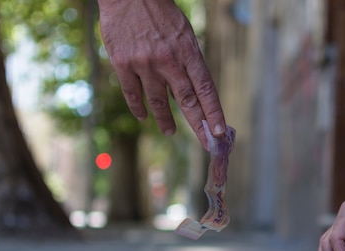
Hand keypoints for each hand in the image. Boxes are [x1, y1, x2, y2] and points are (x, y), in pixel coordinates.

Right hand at [98, 0, 225, 147]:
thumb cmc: (159, 12)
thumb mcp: (183, 33)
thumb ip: (187, 62)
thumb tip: (191, 92)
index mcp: (187, 51)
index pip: (206, 89)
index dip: (214, 113)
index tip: (221, 132)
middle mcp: (168, 60)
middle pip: (187, 101)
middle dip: (199, 125)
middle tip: (206, 143)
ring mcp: (144, 64)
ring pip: (158, 102)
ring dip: (165, 120)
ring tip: (170, 132)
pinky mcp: (123, 64)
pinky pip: (132, 94)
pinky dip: (138, 107)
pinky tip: (143, 116)